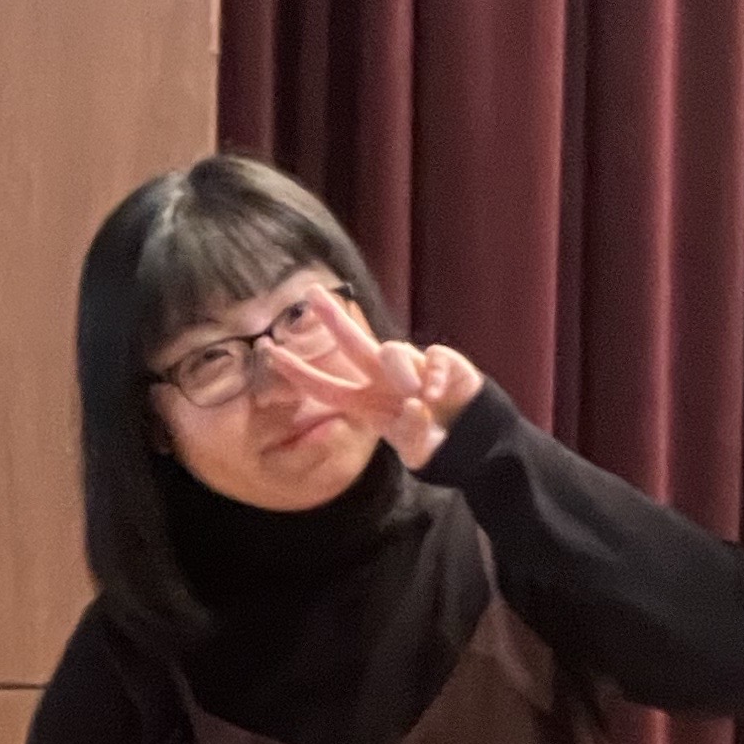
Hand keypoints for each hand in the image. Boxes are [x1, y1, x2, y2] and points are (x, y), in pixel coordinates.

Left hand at [270, 292, 486, 470]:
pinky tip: (435, 394)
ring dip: (400, 372)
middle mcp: (382, 378)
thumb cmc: (436, 442)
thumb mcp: (419, 451)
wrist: (475, 441)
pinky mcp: (441, 361)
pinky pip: (431, 357)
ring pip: (391, 350)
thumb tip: (414, 403)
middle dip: (331, 317)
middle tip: (312, 293)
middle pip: (351, 342)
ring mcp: (411, 366)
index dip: (296, 371)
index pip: (323, 385)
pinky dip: (432, 375)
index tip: (268, 351)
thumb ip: (413, 434)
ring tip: (416, 397)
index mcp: (365, 401)